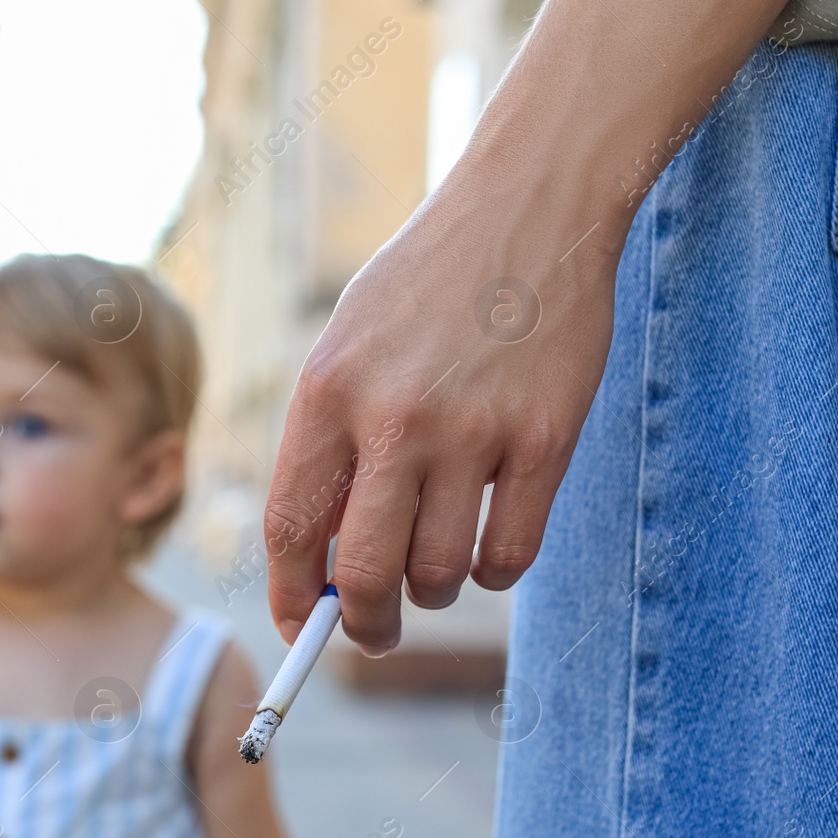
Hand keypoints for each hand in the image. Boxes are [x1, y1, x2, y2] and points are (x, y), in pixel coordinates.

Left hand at [265, 174, 624, 655]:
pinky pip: (510, 555)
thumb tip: (326, 566)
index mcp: (327, 389)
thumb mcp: (351, 345)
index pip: (291, 527)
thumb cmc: (428, 285)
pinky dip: (493, 571)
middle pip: (363, 573)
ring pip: (439, 575)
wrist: (531, 205)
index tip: (298, 630)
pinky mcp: (546, 438)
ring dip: (433, 593)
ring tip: (436, 566)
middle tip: (374, 632)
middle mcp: (393, 415)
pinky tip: (489, 544)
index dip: (291, 597)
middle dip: (363, 626)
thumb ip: (332, 446)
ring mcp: (474, 429)